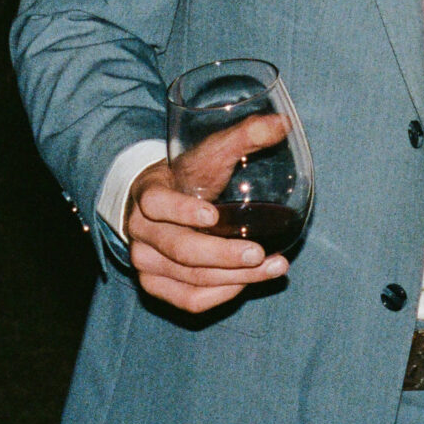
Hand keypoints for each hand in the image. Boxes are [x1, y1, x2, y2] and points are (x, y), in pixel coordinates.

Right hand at [123, 113, 291, 311]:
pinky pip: (187, 300)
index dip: (181, 211)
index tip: (214, 215)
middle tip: (260, 253)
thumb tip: (283, 123)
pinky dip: (220, 295)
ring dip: (234, 278)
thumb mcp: (210, 152)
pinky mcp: (155, 284)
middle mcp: (141, 232)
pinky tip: (246, 283)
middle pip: (180, 249)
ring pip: (189, 279)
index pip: (157, 204)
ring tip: (274, 267)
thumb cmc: (188, 176)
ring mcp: (145, 262)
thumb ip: (244, 135)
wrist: (155, 202)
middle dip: (223, 255)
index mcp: (149, 194)